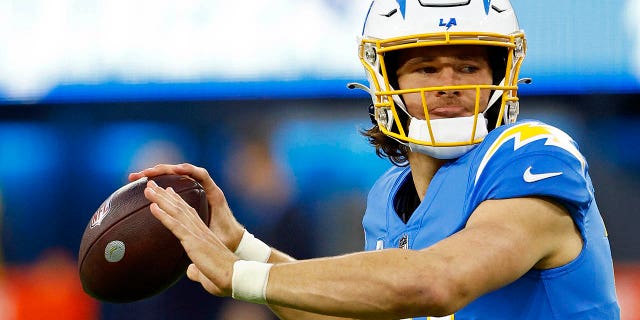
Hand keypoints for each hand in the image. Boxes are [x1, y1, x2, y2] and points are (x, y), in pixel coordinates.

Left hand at [144, 179, 237, 295]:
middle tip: (151, 183)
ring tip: (147, 188)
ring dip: (160, 198)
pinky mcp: (193, 241)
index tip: (167, 191)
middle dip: (164, 194)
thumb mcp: (206, 273)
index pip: (188, 213)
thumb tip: (190, 272)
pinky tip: (152, 206)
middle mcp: (200, 229)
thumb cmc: (223, 277)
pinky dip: (163, 215)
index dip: (176, 201)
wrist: (236, 275)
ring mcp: (196, 233)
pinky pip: (175, 225)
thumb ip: (196, 271)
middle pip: (180, 207)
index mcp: (203, 234)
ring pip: (176, 211)